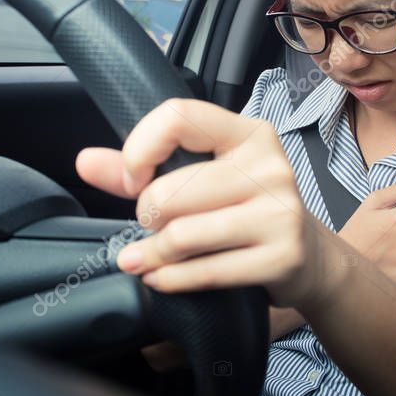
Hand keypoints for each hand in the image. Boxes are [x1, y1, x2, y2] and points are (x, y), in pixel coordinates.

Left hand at [74, 99, 337, 309]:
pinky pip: (206, 271)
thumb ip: (142, 168)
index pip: (179, 117)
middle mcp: (270, 166)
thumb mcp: (204, 177)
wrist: (309, 256)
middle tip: (154, 224)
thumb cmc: (247, 210)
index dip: (140, 148)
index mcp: (249, 133)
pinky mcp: (282, 256)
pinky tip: (162, 277)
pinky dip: (171, 279)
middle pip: (172, 189)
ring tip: (148, 257)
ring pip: (184, 234)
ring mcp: (280, 212)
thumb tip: (86, 161)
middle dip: (148, 215)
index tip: (131, 178)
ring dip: (154, 253)